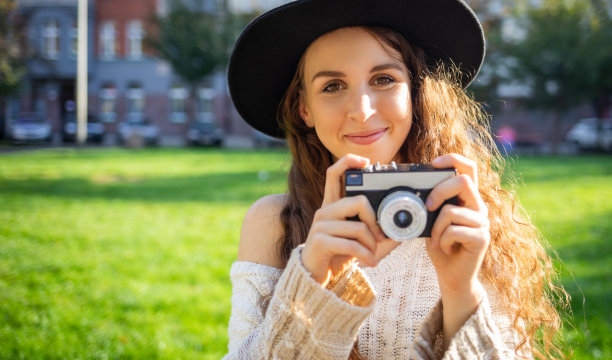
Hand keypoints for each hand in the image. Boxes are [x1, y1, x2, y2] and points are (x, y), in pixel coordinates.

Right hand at [301, 154, 386, 285]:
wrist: (313, 276)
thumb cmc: (336, 254)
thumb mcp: (354, 239)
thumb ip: (370, 230)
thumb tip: (397, 229)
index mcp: (332, 206)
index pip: (333, 174)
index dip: (348, 162)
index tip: (366, 162)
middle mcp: (324, 211)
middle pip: (357, 201)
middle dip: (374, 220)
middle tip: (381, 236)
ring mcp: (320, 226)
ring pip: (358, 227)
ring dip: (372, 245)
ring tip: (373, 254)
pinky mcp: (320, 242)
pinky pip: (352, 245)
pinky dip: (366, 255)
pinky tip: (371, 262)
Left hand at [426, 153, 489, 343]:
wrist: (452, 275)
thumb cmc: (441, 246)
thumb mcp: (431, 221)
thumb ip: (430, 205)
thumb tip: (411, 193)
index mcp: (467, 198)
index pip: (469, 168)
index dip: (453, 159)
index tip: (434, 163)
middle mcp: (479, 207)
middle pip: (463, 182)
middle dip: (439, 192)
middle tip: (427, 207)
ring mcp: (482, 222)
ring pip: (452, 211)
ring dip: (436, 227)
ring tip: (437, 239)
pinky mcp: (482, 238)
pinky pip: (455, 230)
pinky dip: (443, 239)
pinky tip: (445, 248)